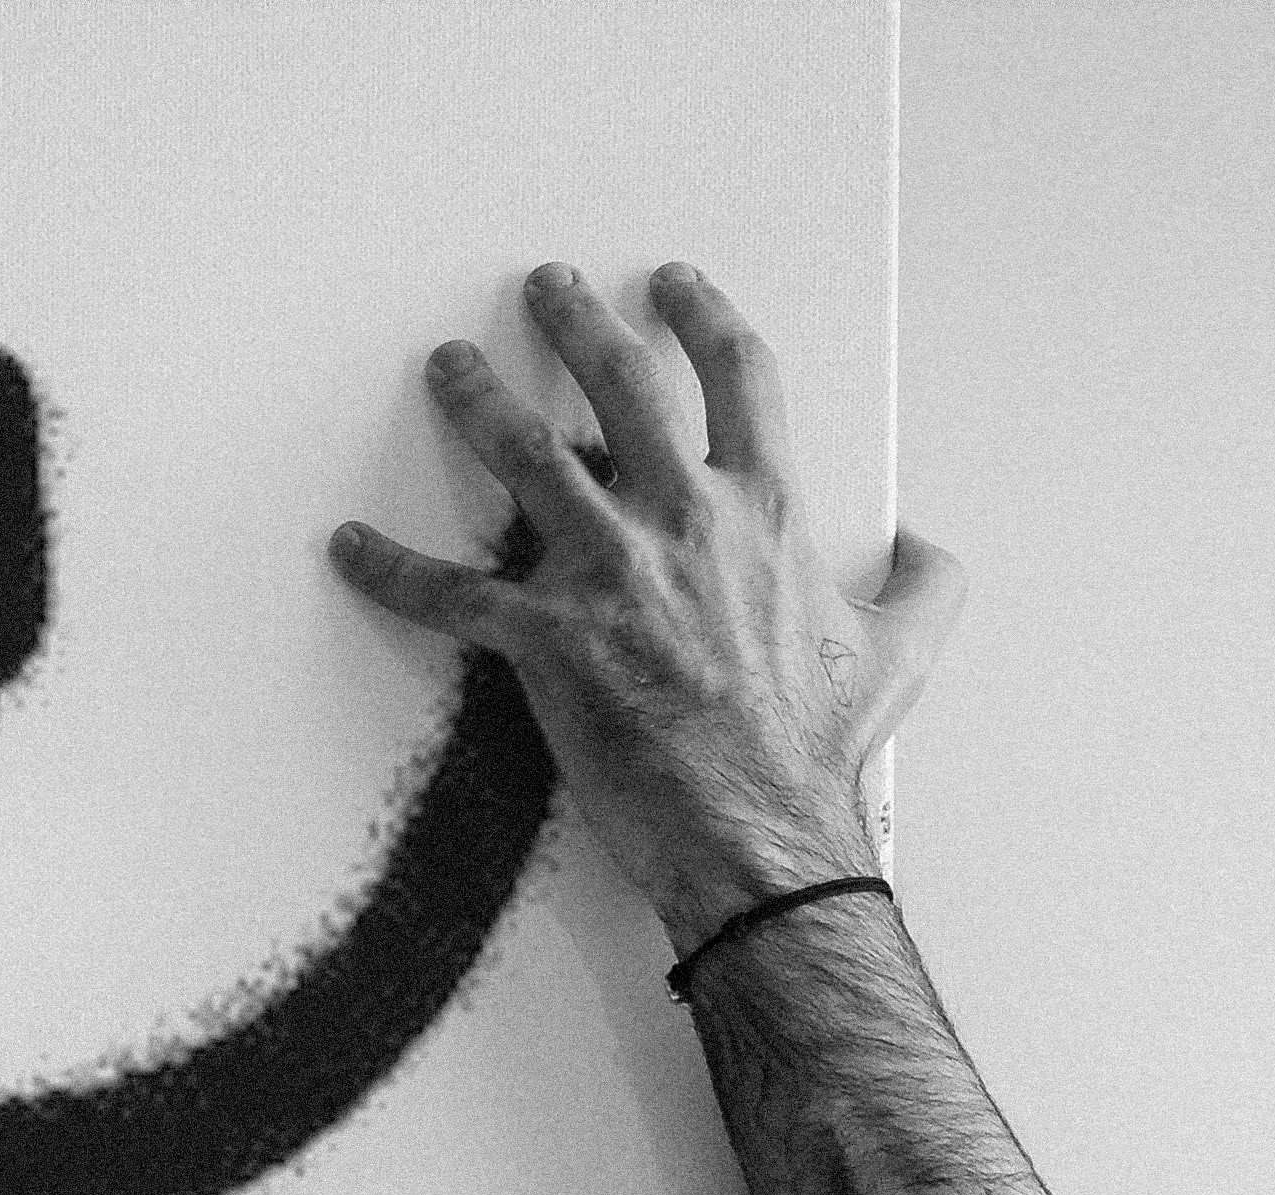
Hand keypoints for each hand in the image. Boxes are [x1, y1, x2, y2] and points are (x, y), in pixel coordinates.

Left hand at [330, 260, 965, 950]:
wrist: (762, 829)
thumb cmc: (822, 750)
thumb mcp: (902, 654)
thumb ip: (923, 586)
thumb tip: (926, 547)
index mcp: (766, 509)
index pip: (737, 376)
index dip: (702, 316)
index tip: (671, 284)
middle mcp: (683, 518)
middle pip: (621, 386)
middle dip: (575, 323)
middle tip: (541, 288)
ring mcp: (608, 573)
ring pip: (523, 457)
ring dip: (477, 401)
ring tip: (447, 366)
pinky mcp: (546, 638)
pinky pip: (448, 594)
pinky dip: (388, 568)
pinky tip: (347, 547)